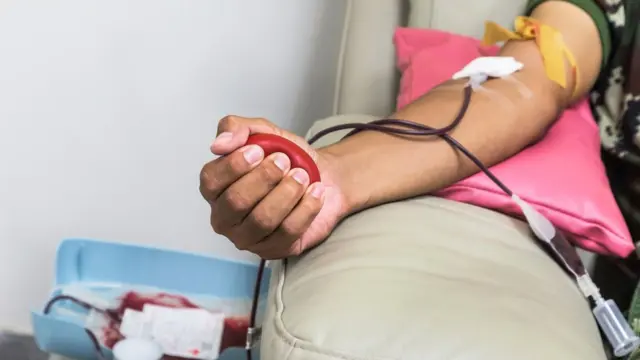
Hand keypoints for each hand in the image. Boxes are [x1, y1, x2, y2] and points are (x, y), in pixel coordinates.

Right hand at [199, 116, 348, 258]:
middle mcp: (224, 217)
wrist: (323, 176)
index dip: (234, 165)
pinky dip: (305, 208)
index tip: (259, 150)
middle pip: (236, 202)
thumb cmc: (286, 157)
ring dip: (286, 192)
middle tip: (285, 161)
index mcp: (215, 189)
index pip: (211, 181)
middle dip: (265, 178)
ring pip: (262, 220)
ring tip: (302, 176)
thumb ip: (236, 128)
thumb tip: (217, 145)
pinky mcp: (273, 250)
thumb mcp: (262, 132)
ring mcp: (247, 238)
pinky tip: (315, 192)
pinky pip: (287, 232)